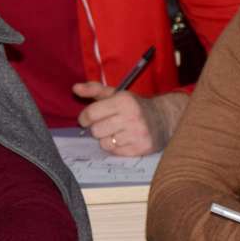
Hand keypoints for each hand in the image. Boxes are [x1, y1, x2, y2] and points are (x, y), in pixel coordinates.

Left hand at [72, 86, 186, 154]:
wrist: (164, 118)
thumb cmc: (134, 106)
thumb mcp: (116, 94)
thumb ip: (94, 90)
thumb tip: (75, 88)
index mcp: (123, 100)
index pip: (91, 114)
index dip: (84, 118)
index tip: (87, 119)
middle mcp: (131, 116)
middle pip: (96, 131)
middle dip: (98, 128)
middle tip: (108, 124)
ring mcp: (137, 133)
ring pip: (105, 143)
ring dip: (107, 139)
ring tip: (118, 132)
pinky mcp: (142, 148)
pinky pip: (115, 152)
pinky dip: (117, 147)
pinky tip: (125, 139)